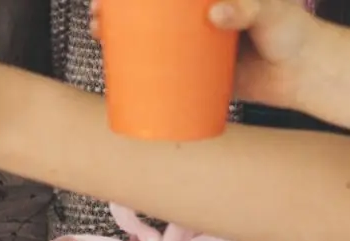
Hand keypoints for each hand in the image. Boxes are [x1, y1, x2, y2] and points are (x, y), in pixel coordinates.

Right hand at [91, 0, 315, 108]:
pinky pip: (155, 75)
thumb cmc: (289, 34)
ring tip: (99, 36)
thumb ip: (248, 8)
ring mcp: (188, 49)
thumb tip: (215, 13)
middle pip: (145, 13)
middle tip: (98, 16)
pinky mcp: (188, 78)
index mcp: (206, 1)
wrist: (297, 75)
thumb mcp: (269, 14)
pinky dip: (132, 75)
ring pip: (144, 41)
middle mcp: (192, 21)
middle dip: (114, 11)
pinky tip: (112, 72)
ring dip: (115, 38)